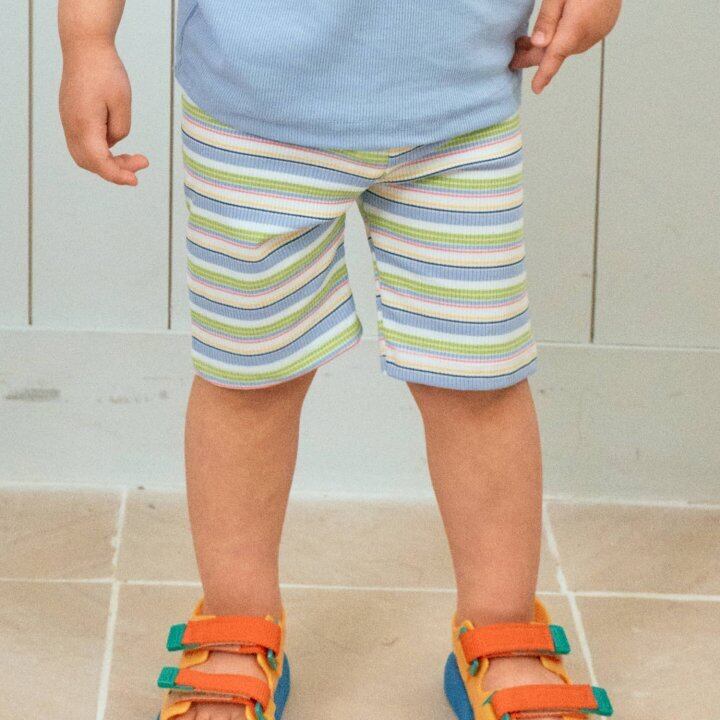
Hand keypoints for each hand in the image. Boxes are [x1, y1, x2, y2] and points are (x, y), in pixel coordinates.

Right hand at [59, 42, 148, 185]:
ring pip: (85, 156)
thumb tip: (115, 143)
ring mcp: (68, 122)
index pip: (99, 162)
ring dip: (108, 162)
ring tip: (134, 158)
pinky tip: (119, 148)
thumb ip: (121, 129)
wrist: (85, 47)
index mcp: (84, 124)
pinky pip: (83, 145)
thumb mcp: (122, 103)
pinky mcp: (71, 118)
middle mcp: (72, 126)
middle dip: (116, 170)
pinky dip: (101, 152)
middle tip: (141, 164)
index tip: (135, 180)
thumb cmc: (106, 71)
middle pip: (90, 163)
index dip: (117, 175)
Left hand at [510, 0, 620, 93]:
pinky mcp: (604, 26)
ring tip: (527, 42)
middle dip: (535, 55)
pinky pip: (579, 39)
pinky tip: (553, 32)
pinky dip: (564, 39)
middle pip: (557, 52)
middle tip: (515, 54)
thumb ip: (547, 18)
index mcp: (575, 27)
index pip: (555, 56)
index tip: (536, 89)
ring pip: (567, 47)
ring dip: (549, 47)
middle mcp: (589, 35)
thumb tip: (538, 44)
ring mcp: (599, 32)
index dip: (544, 74)